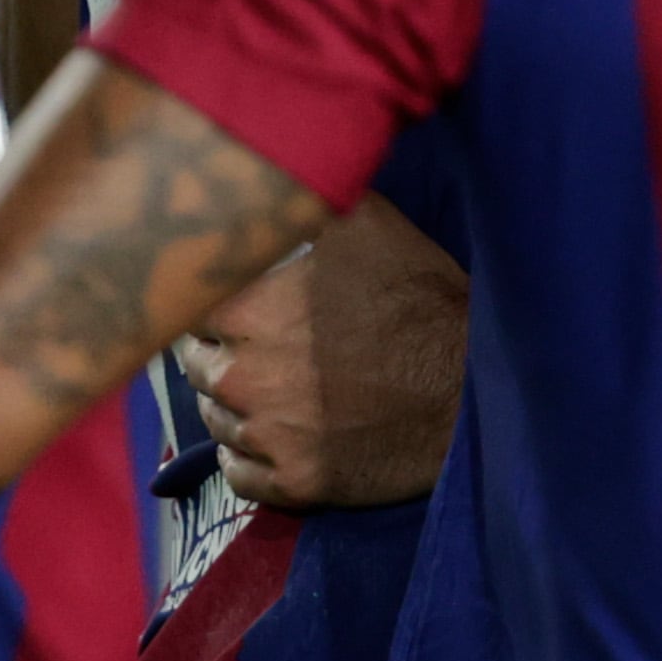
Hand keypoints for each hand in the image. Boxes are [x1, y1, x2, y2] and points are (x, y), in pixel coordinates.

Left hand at [176, 197, 469, 510]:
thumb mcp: (372, 228)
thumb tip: (277, 177)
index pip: (188, 310)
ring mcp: (268, 437)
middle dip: (220, 355)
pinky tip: (276, 435)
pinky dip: (249, 456)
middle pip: (197, 369)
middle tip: (259, 347)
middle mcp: (243, 379)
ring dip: (235, 405)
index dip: (210, 305)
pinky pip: (240, 474)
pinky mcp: (295, 483)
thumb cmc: (420, 303)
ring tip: (274, 390)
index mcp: (246, 313)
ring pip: (217, 421)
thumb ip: (309, 204)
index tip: (235, 305)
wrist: (473, 389)